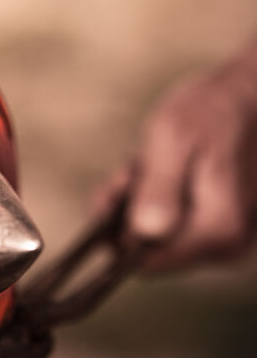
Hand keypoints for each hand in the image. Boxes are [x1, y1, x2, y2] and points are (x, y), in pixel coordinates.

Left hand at [95, 44, 256, 270]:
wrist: (253, 96)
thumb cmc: (214, 109)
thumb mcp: (174, 138)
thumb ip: (159, 186)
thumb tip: (143, 231)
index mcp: (218, 231)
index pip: (148, 262)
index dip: (118, 234)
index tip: (114, 194)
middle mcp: (227, 245)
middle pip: (152, 250)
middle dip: (129, 214)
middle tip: (128, 172)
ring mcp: (224, 237)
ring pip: (159, 235)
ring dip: (140, 202)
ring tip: (143, 163)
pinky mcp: (218, 224)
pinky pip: (174, 223)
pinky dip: (156, 198)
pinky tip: (156, 168)